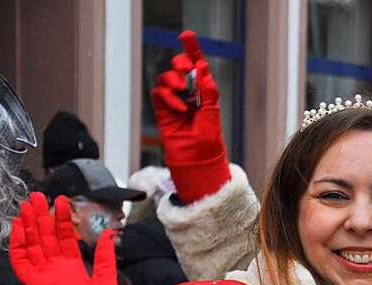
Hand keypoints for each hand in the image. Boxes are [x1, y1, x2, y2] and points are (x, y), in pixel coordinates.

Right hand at [9, 192, 116, 284]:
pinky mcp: (32, 284)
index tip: (62, 201)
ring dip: (28, 225)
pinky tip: (17, 228)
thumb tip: (109, 234)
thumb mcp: (107, 284)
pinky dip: (17, 244)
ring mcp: (43, 275)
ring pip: (32, 244)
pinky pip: (21, 261)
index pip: (65, 238)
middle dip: (41, 216)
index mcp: (73, 268)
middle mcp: (56, 269)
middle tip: (37, 195)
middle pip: (46, 237)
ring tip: (26, 205)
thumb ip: (105, 259)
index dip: (63, 220)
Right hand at [150, 30, 229, 202]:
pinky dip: (168, 97)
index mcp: (203, 94)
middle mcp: (188, 96)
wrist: (198, 162)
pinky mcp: (163, 112)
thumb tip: (202, 69)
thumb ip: (208, 92)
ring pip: (166, 79)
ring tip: (183, 91)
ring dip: (173, 80)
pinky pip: (159, 94)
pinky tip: (179, 108)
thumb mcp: (212, 114)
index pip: (196, 68)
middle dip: (181, 63)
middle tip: (186, 69)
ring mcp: (174, 103)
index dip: (192, 50)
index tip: (187, 35)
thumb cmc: (209, 143)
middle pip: (179, 68)